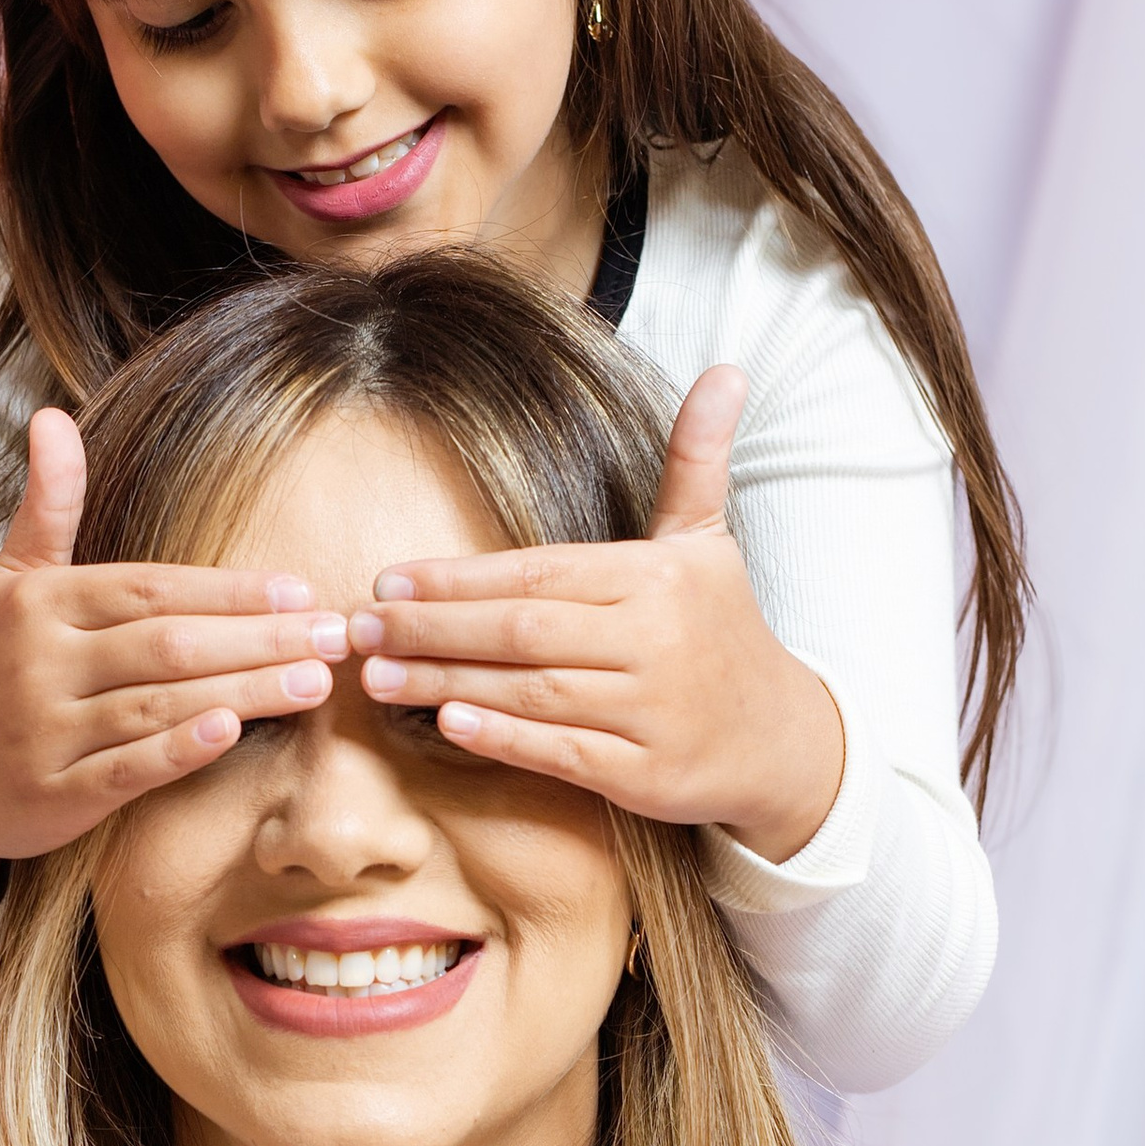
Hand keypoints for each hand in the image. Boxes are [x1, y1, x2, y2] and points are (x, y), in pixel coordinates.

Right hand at [0, 410, 349, 920]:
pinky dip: (178, 749)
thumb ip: (47, 507)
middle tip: (333, 635)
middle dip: (258, 638)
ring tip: (314, 682)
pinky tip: (232, 732)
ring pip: (158, 705)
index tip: (297, 589)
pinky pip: (125, 769)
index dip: (227, 590)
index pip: (149, 589)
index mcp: (39, 603)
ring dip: (244, 691)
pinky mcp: (51, 795)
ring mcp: (45, 732)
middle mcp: (41, 662)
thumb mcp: (7, 582)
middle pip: (168, 644)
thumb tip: (51, 416)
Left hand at [344, 369, 845, 868]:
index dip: (458, 580)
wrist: (784, 739)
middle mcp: (655, 641)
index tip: (390, 581)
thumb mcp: (709, 542)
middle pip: (522, 630)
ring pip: (531, 692)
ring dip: (445, 683)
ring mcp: (651, 711)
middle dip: (432, 629)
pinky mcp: (647, 774)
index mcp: (657, 579)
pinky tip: (448, 724)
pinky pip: (562, 754)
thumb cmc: (723, 632)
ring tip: (378, 676)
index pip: (538, 573)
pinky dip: (503, 739)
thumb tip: (725, 371)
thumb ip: (696, 459)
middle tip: (360, 627)